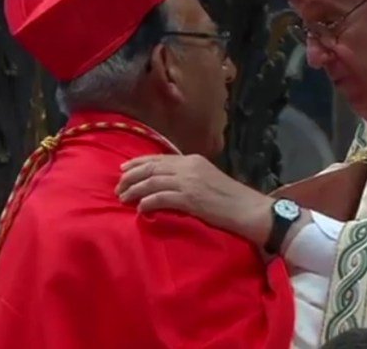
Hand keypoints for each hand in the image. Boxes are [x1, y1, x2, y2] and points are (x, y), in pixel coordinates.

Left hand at [117, 154, 273, 244]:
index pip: (158, 158)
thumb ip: (187, 177)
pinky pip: (161, 198)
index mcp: (192, 160)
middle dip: (131, 177)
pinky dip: (148, 202)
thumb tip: (165, 184)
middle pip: (152, 168)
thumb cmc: (230, 199)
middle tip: (118, 187)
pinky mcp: (190, 199)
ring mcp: (189, 182)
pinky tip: (140, 208)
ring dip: (134, 190)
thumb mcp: (207, 180)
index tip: (122, 169)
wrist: (248, 209)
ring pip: (152, 182)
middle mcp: (189, 167)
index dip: (138, 163)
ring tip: (123, 198)